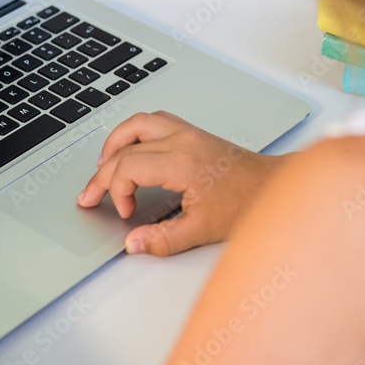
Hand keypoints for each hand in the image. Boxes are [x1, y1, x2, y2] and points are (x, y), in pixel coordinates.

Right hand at [77, 111, 290, 256]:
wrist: (274, 187)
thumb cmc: (246, 204)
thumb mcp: (203, 231)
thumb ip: (163, 239)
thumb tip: (133, 243)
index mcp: (182, 162)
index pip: (128, 167)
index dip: (116, 191)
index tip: (124, 212)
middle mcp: (183, 140)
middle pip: (126, 146)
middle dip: (102, 173)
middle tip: (90, 194)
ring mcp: (188, 132)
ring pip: (138, 123)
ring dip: (115, 142)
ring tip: (102, 165)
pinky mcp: (193, 132)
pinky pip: (154, 121)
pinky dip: (134, 134)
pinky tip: (131, 150)